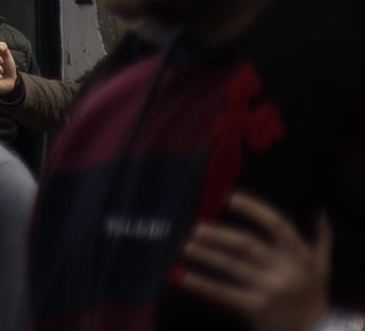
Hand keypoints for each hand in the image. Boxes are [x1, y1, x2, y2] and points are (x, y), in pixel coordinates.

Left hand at [175, 198, 330, 330]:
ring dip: (205, 255)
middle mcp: (284, 270)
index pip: (277, 225)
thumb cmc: (313, 296)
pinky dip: (201, 284)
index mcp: (299, 255)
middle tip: (196, 228)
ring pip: (231, 266)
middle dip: (219, 235)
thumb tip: (317, 208)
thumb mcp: (322, 267)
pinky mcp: (254, 308)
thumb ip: (320, 237)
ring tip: (185, 246)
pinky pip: (223, 293)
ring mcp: (268, 290)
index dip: (253, 208)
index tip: (229, 197)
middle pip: (246, 245)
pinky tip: (181, 276)